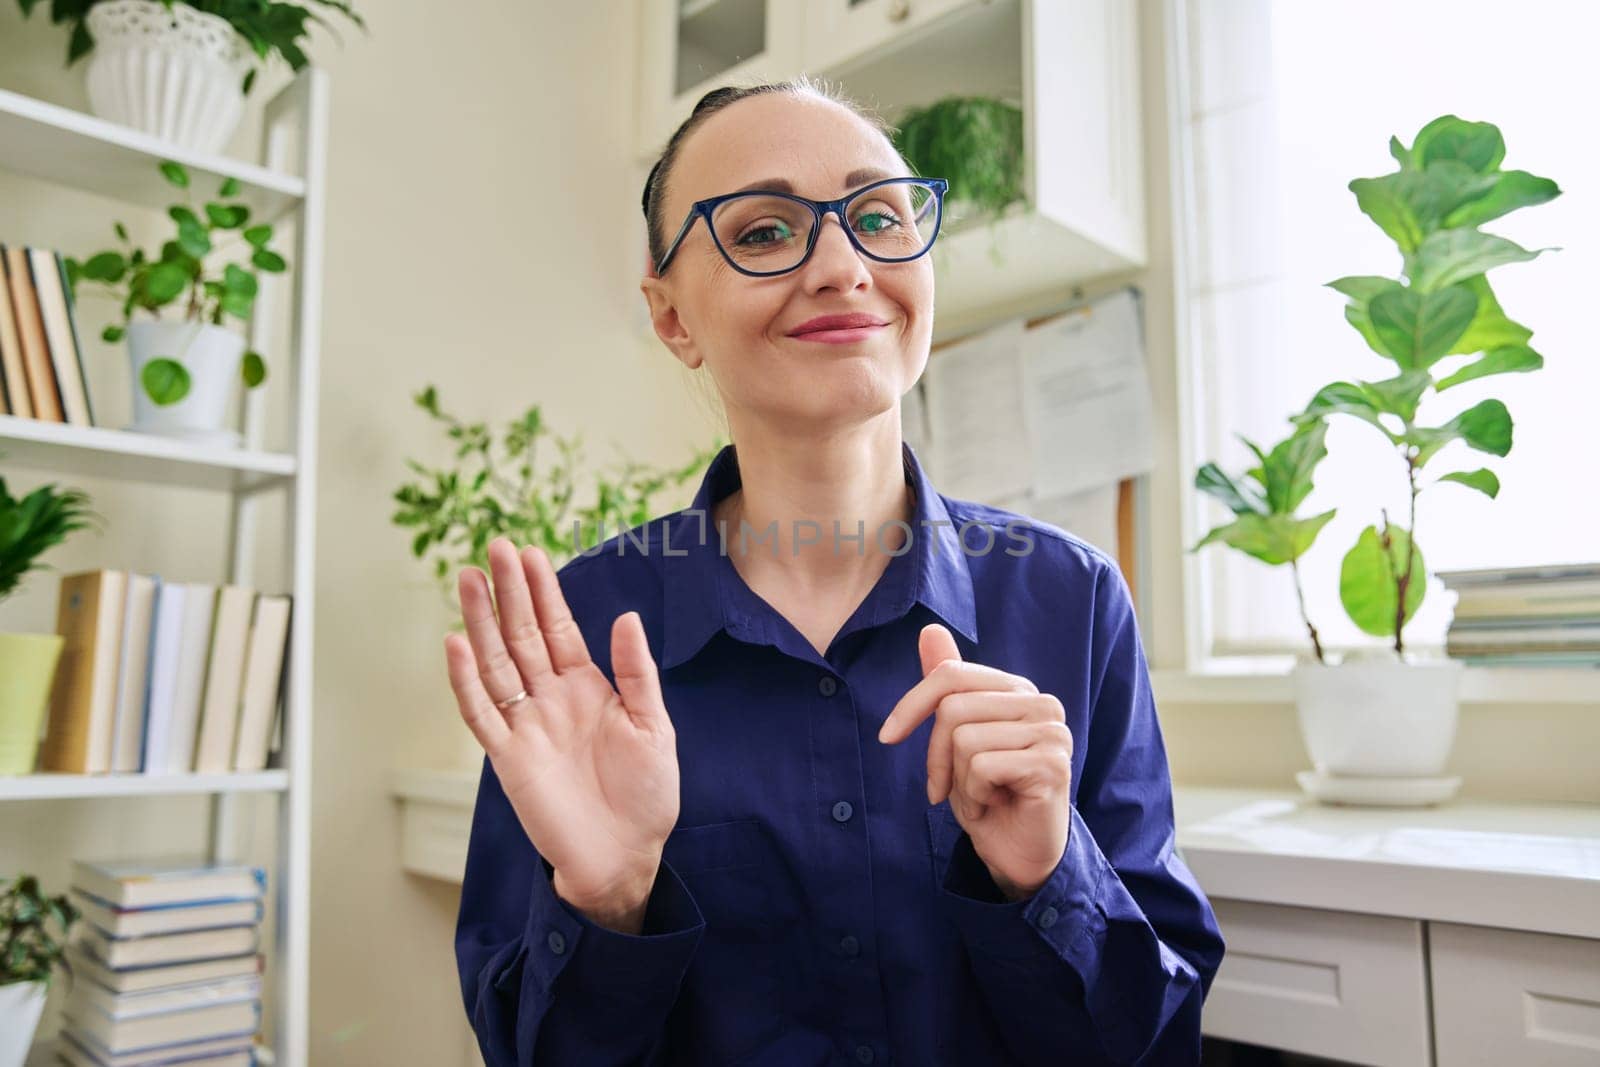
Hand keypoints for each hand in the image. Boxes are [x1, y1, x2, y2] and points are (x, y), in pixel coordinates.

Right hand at [443, 537, 680, 923]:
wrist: (626, 855)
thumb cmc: (647, 794)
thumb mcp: (654, 727)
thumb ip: (637, 674)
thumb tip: (626, 617)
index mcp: (587, 687)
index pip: (558, 627)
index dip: (544, 592)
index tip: (530, 553)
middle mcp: (551, 699)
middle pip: (523, 635)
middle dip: (510, 593)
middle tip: (495, 548)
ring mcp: (527, 726)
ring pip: (497, 664)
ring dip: (482, 623)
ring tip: (469, 580)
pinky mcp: (509, 759)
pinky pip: (482, 714)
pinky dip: (467, 681)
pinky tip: (457, 645)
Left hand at [877, 624, 1072, 901]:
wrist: (1017, 852)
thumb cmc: (988, 794)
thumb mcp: (955, 737)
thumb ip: (947, 687)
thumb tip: (930, 630)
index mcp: (1016, 689)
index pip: (950, 675)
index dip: (911, 705)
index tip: (887, 737)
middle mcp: (1041, 703)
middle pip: (953, 710)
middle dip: (937, 757)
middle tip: (950, 788)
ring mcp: (1051, 732)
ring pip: (965, 740)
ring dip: (959, 781)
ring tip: (981, 796)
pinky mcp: (1053, 764)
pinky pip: (982, 767)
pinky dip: (974, 796)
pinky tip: (994, 806)